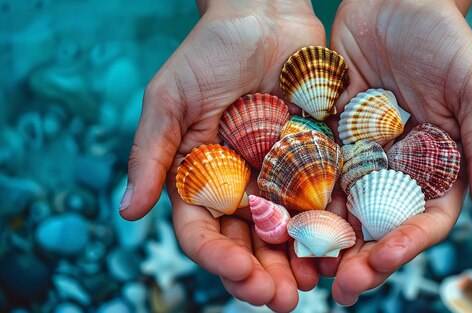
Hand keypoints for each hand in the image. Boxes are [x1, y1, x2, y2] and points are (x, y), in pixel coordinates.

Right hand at [119, 1, 324, 310]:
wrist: (264, 15)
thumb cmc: (209, 51)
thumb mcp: (170, 99)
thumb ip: (151, 154)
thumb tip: (128, 213)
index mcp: (201, 178)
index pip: (203, 231)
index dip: (218, 257)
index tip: (240, 273)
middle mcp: (240, 185)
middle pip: (248, 243)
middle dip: (263, 274)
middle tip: (282, 300)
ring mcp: (278, 176)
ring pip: (287, 232)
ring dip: (298, 262)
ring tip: (313, 285)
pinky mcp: (314, 160)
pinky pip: (323, 199)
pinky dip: (330, 226)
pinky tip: (342, 248)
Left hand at [328, 0, 471, 304]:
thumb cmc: (445, 39)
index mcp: (438, 166)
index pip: (425, 219)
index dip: (406, 245)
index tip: (382, 262)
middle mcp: (397, 169)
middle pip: (380, 225)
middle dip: (362, 258)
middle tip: (341, 288)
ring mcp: (360, 155)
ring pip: (342, 208)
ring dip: (326, 241)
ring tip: (306, 267)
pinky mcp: (327, 136)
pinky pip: (311, 173)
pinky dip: (299, 199)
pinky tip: (283, 222)